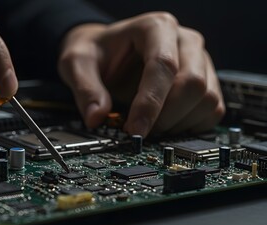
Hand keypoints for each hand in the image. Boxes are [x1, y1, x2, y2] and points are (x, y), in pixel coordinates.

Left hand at [58, 12, 224, 136]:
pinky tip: (165, 125)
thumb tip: (96, 118)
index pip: (163, 65)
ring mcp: (200, 62)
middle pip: (193, 84)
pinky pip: (212, 111)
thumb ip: (85, 88)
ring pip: (207, 100)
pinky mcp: (207, 83)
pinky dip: (190, 127)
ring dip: (177, 124)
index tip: (134, 129)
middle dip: (165, 116)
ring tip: (149, 126)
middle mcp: (185, 41)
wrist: (108, 52)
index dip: (150, 103)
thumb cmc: (97, 53)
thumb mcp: (77, 63)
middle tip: (138, 130)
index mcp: (156, 28)